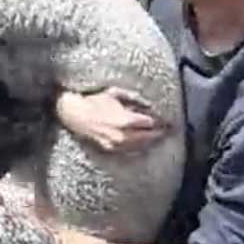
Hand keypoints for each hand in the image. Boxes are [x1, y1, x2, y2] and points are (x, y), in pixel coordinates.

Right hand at [53, 86, 167, 153]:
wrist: (75, 115)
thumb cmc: (94, 101)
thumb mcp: (114, 93)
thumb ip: (133, 98)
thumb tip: (148, 103)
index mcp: (126, 120)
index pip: (151, 124)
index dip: (161, 122)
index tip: (168, 121)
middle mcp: (124, 135)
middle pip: (148, 137)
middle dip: (159, 133)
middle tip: (167, 130)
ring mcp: (117, 144)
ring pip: (140, 146)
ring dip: (150, 141)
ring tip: (157, 137)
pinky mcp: (110, 148)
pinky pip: (129, 150)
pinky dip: (138, 147)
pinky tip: (142, 144)